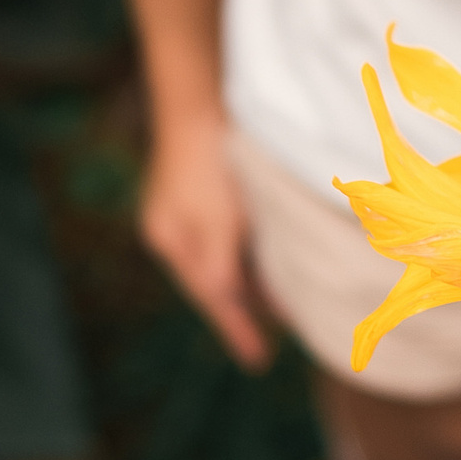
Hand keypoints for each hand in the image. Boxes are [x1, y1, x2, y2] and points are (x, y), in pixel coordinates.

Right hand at [139, 106, 273, 369]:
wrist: (202, 96)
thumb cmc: (212, 163)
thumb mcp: (219, 227)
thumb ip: (223, 271)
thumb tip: (233, 306)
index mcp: (171, 241)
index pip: (212, 297)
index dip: (237, 330)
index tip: (259, 363)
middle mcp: (175, 227)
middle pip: (217, 280)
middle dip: (249, 305)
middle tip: (285, 328)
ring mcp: (187, 205)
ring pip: (227, 256)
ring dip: (255, 277)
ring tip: (289, 299)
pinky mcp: (208, 186)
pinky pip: (231, 234)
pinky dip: (253, 250)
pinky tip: (276, 251)